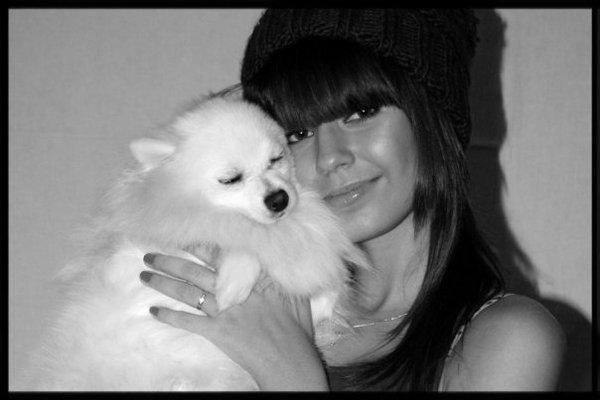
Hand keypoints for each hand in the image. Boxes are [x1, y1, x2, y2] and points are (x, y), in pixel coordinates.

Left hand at [139, 247, 328, 390]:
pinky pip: (188, 322)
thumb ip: (277, 273)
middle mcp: (234, 289)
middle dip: (171, 261)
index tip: (182, 234)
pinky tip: (155, 311)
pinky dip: (170, 317)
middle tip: (150, 254)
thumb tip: (272, 256)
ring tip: (145, 275)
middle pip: (196, 271)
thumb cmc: (296, 326)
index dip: (199, 245)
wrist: (289, 358)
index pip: (220, 255)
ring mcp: (224, 310)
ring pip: (188, 292)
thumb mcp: (293, 292)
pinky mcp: (217, 331)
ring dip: (164, 283)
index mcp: (252, 277)